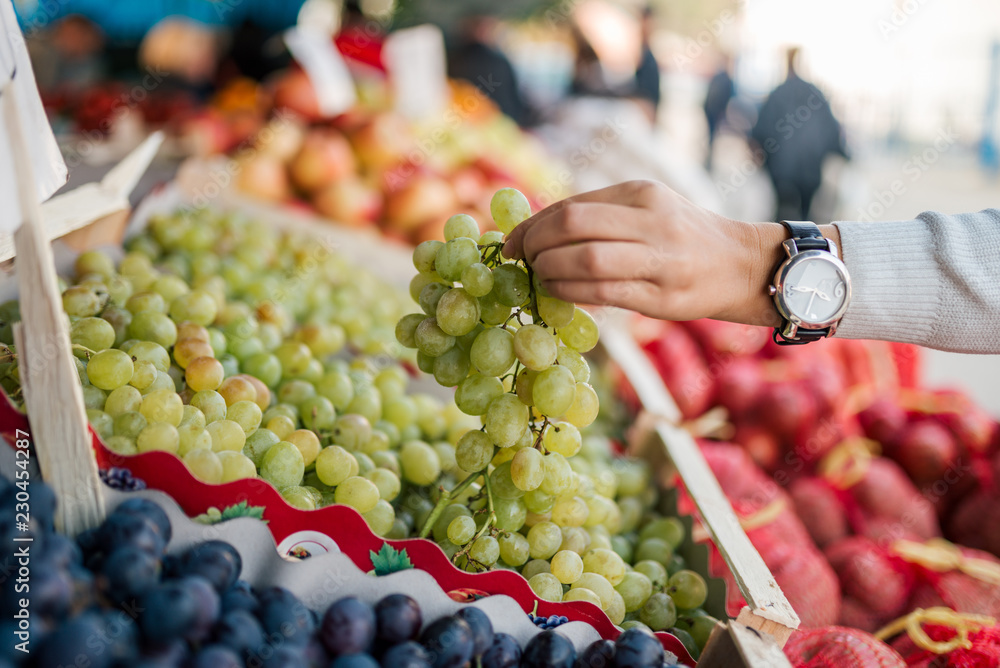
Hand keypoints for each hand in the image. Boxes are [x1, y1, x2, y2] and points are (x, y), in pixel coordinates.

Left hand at [502, 180, 789, 325]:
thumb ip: (600, 214)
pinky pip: (603, 293)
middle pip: (573, 225)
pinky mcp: (662, 296)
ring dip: (550, 271)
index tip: (511, 243)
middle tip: (521, 261)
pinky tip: (559, 293)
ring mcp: (660, 259)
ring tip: (540, 278)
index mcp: (641, 193)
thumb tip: (536, 229)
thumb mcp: (647, 209)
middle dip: (535, 245)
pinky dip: (571, 293)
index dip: (532, 226)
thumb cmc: (682, 236)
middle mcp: (651, 221)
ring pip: (586, 260)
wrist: (741, 264)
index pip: (571, 206)